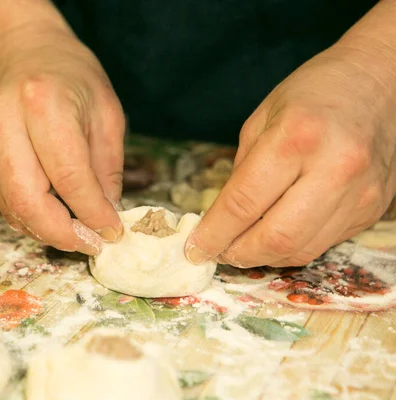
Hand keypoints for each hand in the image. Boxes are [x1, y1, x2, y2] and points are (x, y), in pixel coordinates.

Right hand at [0, 25, 124, 254]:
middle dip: (61, 234)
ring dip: (44, 230)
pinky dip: (28, 216)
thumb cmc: (72, 76)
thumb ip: (107, 167)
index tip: (112, 231)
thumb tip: (106, 215)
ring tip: (75, 234)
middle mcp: (6, 120)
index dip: (93, 213)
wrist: (23, 49)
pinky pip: (2, 197)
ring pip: (10, 205)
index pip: (69, 177)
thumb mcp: (106, 113)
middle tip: (89, 244)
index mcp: (45, 104)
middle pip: (28, 199)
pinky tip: (52, 217)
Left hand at [186, 40, 395, 267]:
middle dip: (239, 255)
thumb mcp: (261, 119)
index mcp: (296, 137)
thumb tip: (222, 219)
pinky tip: (277, 232)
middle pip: (276, 238)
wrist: (381, 81)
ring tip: (244, 246)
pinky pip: (323, 243)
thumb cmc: (314, 93)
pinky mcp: (372, 209)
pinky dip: (292, 247)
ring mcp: (359, 193)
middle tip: (220, 252)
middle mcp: (334, 169)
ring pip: (301, 250)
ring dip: (264, 257)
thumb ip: (241, 171)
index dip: (213, 233)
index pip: (243, 203)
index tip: (195, 248)